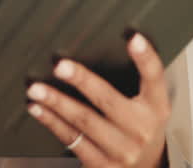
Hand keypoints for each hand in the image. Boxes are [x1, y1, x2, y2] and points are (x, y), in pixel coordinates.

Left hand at [26, 33, 170, 167]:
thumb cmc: (141, 129)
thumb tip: (105, 44)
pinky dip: (51, 122)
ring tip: (37, 89)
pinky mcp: (101, 164)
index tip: (133, 38)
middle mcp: (140, 129)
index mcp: (155, 108)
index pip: (154, 79)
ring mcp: (120, 150)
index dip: (146, 58)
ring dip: (56, 103)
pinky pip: (71, 139)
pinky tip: (38, 109)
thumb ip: (136, 80)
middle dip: (82, 80)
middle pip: (108, 100)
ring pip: (83, 121)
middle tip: (60, 66)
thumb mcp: (149, 106)